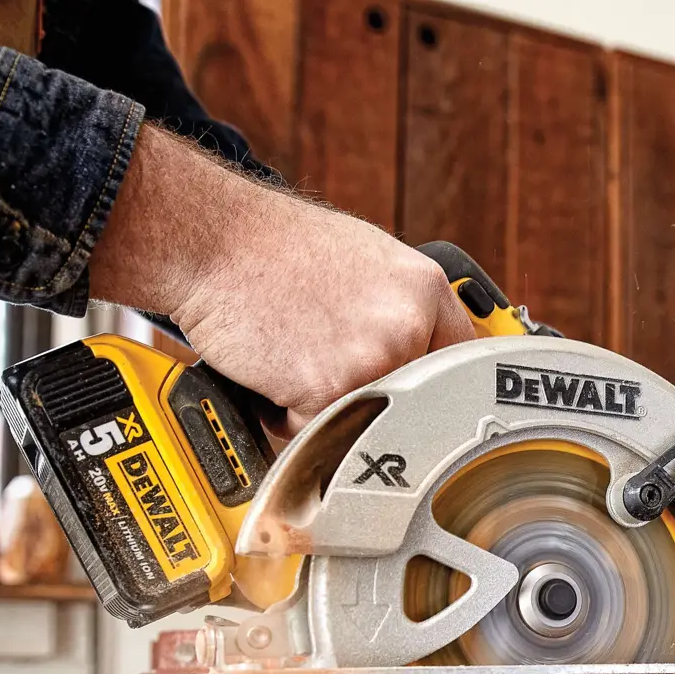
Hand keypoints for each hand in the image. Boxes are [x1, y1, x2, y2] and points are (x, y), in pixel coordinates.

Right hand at [89, 125, 474, 434]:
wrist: (211, 242)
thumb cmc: (273, 250)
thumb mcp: (365, 263)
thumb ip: (403, 311)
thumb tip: (427, 361)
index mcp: (424, 289)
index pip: (462, 362)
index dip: (440, 390)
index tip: (432, 409)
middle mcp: (408, 323)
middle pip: (411, 402)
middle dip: (372, 400)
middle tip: (325, 365)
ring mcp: (372, 359)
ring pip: (362, 419)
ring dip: (325, 406)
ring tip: (293, 354)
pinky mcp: (328, 390)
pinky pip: (315, 431)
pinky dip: (285, 414)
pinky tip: (269, 367)